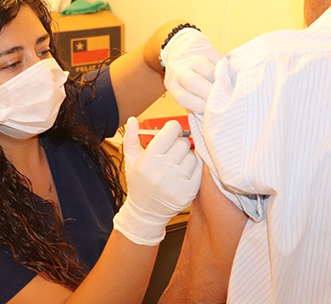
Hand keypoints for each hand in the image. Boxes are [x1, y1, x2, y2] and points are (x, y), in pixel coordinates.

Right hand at [113, 117, 201, 245]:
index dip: (172, 128)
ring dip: (186, 156)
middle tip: (172, 151)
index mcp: (148, 159)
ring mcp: (177, 182)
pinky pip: (199, 169)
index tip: (171, 132)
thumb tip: (133, 119)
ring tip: (177, 163)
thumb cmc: (139, 183)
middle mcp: (163, 170)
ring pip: (192, 155)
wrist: (146, 212)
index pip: (171, 130)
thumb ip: (131, 138)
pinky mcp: (189, 191)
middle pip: (183, 142)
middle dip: (178, 143)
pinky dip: (193, 168)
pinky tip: (184, 172)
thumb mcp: (131, 161)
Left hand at [161, 28, 221, 113]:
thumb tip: (211, 117)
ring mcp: (190, 56)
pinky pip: (217, 60)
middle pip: (193, 83)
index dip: (200, 106)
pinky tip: (226, 75)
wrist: (181, 47)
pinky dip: (224, 70)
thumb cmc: (186, 76)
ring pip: (207, 71)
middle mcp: (177, 69)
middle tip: (223, 101)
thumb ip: (195, 101)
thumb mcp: (184, 89)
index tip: (212, 112)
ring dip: (219, 81)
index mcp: (172, 84)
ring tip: (226, 87)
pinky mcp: (203, 47)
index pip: (183, 98)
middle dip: (211, 94)